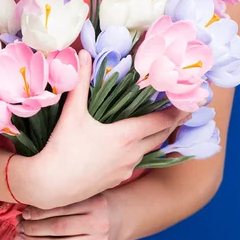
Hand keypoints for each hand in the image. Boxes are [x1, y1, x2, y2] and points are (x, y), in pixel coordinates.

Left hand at [14, 193, 120, 239]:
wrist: (121, 217)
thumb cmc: (98, 200)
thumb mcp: (89, 191)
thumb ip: (68, 194)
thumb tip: (34, 197)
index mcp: (95, 203)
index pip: (62, 208)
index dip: (40, 211)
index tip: (24, 211)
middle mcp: (97, 223)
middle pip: (59, 228)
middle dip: (35, 228)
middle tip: (19, 225)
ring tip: (21, 237)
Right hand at [18, 50, 189, 209]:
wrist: (51, 186)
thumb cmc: (62, 147)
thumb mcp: (73, 112)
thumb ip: (81, 81)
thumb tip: (83, 53)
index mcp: (126, 135)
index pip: (160, 122)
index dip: (176, 112)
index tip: (189, 103)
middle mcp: (131, 154)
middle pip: (161, 137)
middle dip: (173, 123)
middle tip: (185, 111)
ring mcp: (125, 169)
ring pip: (149, 150)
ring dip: (157, 136)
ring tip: (161, 124)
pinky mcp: (116, 179)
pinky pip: (135, 161)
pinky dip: (141, 149)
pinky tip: (133, 144)